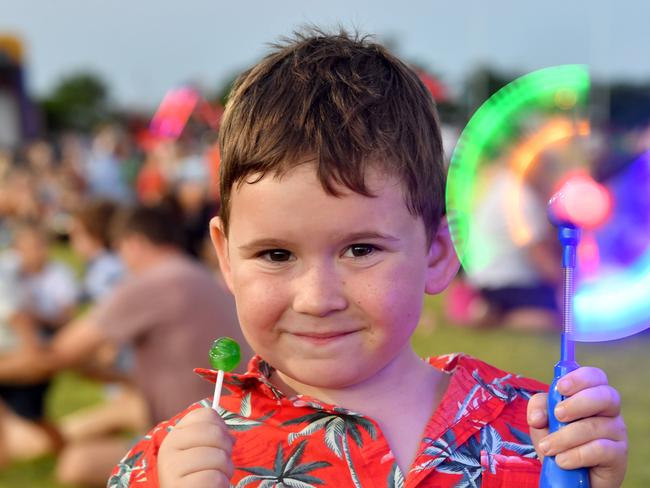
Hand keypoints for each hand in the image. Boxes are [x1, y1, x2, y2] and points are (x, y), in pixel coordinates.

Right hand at [158, 407, 234, 487]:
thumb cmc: (198, 476)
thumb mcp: (203, 451)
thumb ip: (213, 435)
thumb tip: (231, 436)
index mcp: (175, 434)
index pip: (206, 414)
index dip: (221, 428)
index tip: (218, 443)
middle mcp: (168, 448)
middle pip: (215, 433)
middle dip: (226, 450)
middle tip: (220, 464)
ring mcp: (171, 469)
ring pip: (218, 457)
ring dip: (225, 471)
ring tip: (215, 478)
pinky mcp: (179, 487)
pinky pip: (215, 478)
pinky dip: (220, 484)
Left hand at [528, 367, 627, 487]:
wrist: (569, 476)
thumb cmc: (558, 441)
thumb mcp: (542, 423)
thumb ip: (538, 410)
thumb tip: (538, 416)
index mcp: (591, 395)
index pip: (595, 376)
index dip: (579, 378)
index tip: (560, 387)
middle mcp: (609, 411)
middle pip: (605, 396)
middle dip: (578, 403)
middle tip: (557, 415)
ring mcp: (617, 432)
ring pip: (595, 426)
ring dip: (565, 437)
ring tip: (547, 448)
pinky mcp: (618, 455)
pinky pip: (600, 449)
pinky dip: (576, 455)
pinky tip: (562, 461)